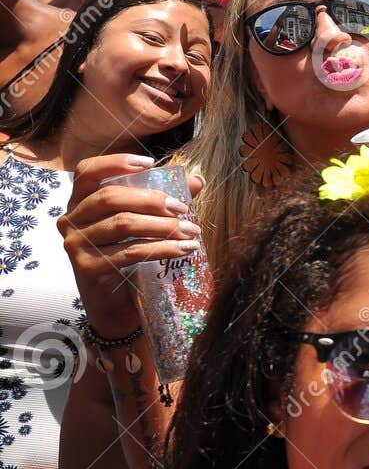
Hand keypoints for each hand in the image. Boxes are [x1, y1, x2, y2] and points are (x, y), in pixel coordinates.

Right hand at [58, 155, 203, 338]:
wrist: (118, 306)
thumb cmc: (130, 259)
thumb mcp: (144, 226)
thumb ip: (165, 201)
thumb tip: (196, 180)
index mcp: (80, 203)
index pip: (87, 172)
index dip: (116, 163)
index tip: (150, 162)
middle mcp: (71, 221)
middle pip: (110, 197)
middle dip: (153, 199)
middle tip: (184, 209)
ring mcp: (75, 245)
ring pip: (123, 224)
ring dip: (164, 226)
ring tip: (192, 231)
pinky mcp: (87, 268)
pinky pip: (131, 251)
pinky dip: (163, 248)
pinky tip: (186, 249)